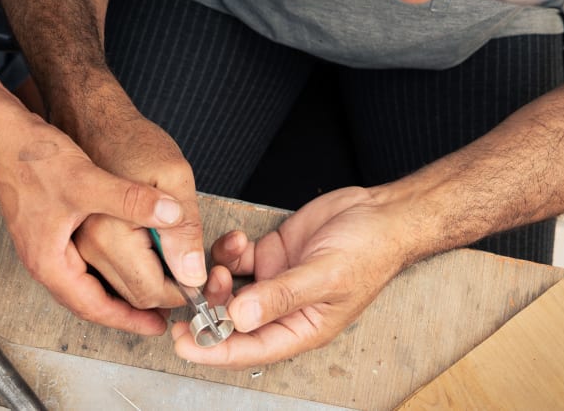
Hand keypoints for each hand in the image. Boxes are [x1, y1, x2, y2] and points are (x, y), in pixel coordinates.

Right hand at [0, 111, 200, 334]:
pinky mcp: (48, 229)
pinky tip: (123, 259)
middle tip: (160, 312)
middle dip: (126, 310)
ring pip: (85, 283)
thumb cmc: (33, 159)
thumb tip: (171, 215)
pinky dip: (105, 269)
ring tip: (148, 291)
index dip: (129, 319)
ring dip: (115, 291)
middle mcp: (44, 261)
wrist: (3, 134)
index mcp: (50, 262)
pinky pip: (80, 263)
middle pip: (89, 302)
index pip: (94, 307)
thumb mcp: (88, 180)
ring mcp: (44, 246)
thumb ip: (131, 199)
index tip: (157, 325)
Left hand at [170, 187, 404, 366]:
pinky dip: (229, 251)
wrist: (381, 213)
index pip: (249, 350)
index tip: (183, 342)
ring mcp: (275, 280)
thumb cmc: (369, 252)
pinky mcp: (271, 254)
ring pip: (230, 288)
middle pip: (232, 321)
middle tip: (195, 290)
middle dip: (210, 308)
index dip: (212, 349)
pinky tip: (238, 240)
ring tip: (224, 261)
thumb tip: (240, 317)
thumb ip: (282, 297)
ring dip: (218, 276)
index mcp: (301, 329)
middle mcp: (283, 309)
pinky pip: (237, 259)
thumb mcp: (326, 277)